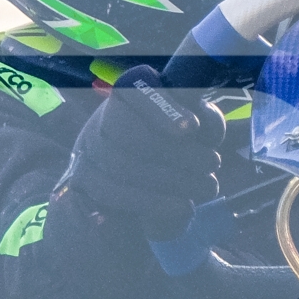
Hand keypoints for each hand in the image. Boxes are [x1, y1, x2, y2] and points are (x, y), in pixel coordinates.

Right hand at [53, 68, 220, 242]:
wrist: (129, 182)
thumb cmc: (170, 148)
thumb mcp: (193, 129)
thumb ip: (205, 121)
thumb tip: (205, 124)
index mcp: (129, 96)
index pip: (136, 91)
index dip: (162, 109)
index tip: (192, 126)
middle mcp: (103, 119)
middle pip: (129, 133)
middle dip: (177, 152)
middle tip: (214, 162)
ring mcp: (89, 151)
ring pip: (122, 165)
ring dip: (172, 180)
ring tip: (207, 187)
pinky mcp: (84, 181)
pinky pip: (114, 193)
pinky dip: (154, 202)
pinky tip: (184, 206)